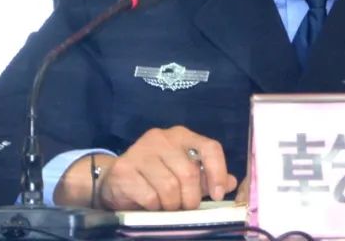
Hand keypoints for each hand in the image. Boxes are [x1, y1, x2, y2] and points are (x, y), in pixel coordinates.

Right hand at [96, 126, 237, 210]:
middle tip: (186, 208)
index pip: (210, 147)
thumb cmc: (155, 176)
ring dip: (172, 205)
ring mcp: (142, 151)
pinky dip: (154, 207)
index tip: (216, 195)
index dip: (218, 172)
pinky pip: (150, 196)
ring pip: (169, 187)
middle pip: (189, 173)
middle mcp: (163, 138)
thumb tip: (230, 182)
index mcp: (182, 136)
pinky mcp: (125, 169)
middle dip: (191, 198)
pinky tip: (151, 204)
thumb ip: (207, 176)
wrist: (114, 179)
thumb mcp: (184, 173)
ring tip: (167, 206)